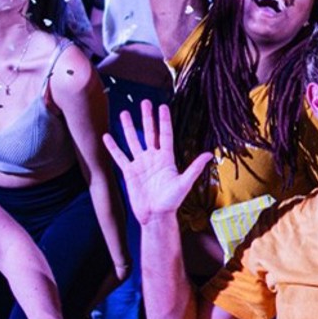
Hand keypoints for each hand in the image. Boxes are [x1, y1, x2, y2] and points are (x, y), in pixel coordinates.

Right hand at [102, 101, 210, 222]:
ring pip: (133, 141)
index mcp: (167, 158)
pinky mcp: (129, 172)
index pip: (165, 135)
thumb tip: (210, 154)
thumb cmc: (171, 202)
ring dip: (128, 128)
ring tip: (124, 113)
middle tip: (144, 102)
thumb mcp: (184, 183)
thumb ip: (194, 168)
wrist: (155, 216)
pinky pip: (120, 157)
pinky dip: (113, 147)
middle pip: (149, 133)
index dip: (163, 121)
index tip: (162, 106)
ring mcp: (140, 164)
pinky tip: (107, 136)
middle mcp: (153, 158)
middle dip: (147, 118)